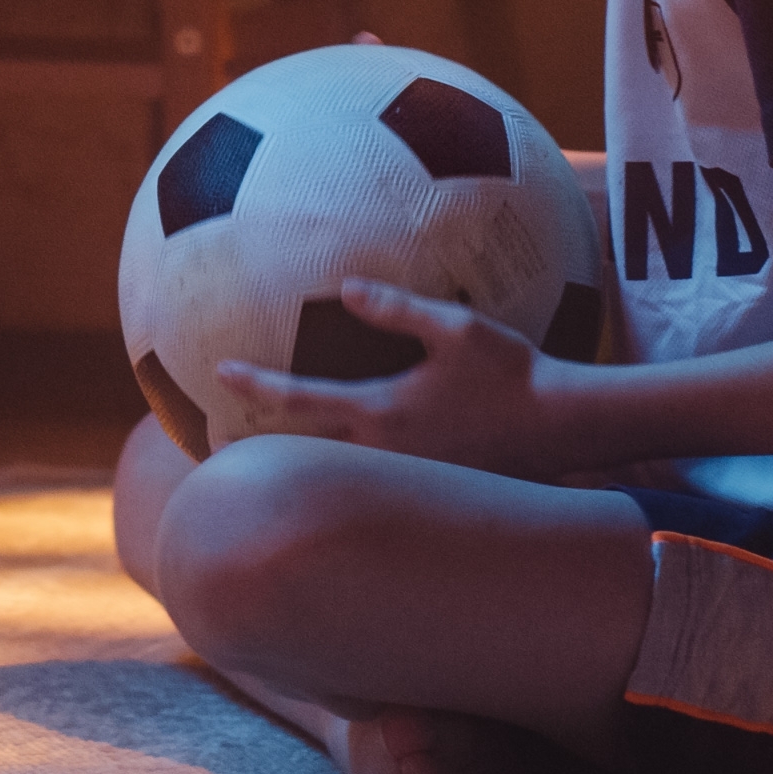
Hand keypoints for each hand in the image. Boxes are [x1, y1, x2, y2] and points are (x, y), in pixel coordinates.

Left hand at [212, 279, 575, 475]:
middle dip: (255, 449)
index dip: (256, 385)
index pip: (302, 400)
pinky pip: (370, 480)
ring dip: (295, 465)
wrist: (560, 428)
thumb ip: (398, 308)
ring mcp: (404, 476)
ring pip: (334, 472)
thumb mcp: (457, 329)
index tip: (220, 371)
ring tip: (256, 457)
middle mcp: (384, 452)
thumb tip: (347, 286)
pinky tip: (337, 463)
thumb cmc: (512, 373)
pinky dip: (340, 472)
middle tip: (211, 443)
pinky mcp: (426, 488)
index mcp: (382, 411)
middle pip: (302, 453)